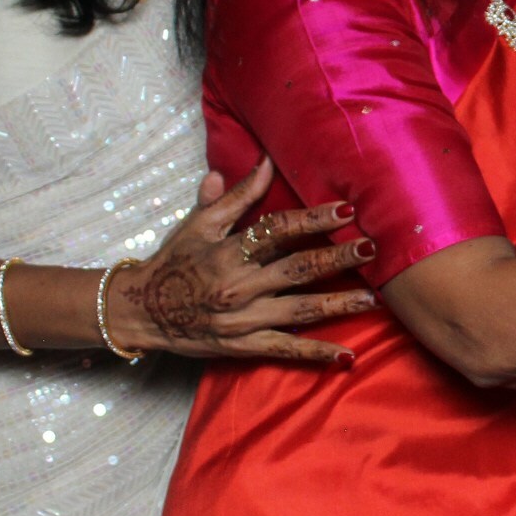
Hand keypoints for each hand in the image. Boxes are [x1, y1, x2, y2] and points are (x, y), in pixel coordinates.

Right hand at [107, 159, 382, 362]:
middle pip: (297, 270)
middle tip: (372, 250)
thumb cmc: (173, 261)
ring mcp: (242, 319)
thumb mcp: (199, 224)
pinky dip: (316, 353)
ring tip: (374, 298)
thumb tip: (265, 159)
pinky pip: (285, 350)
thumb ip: (236, 195)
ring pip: (300, 311)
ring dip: (339, 305)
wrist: (140, 310)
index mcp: (228, 251)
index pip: (278, 230)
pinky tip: (347, 355)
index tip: (346, 210)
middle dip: (337, 259)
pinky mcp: (243, 346)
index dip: (313, 219)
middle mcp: (238, 285)